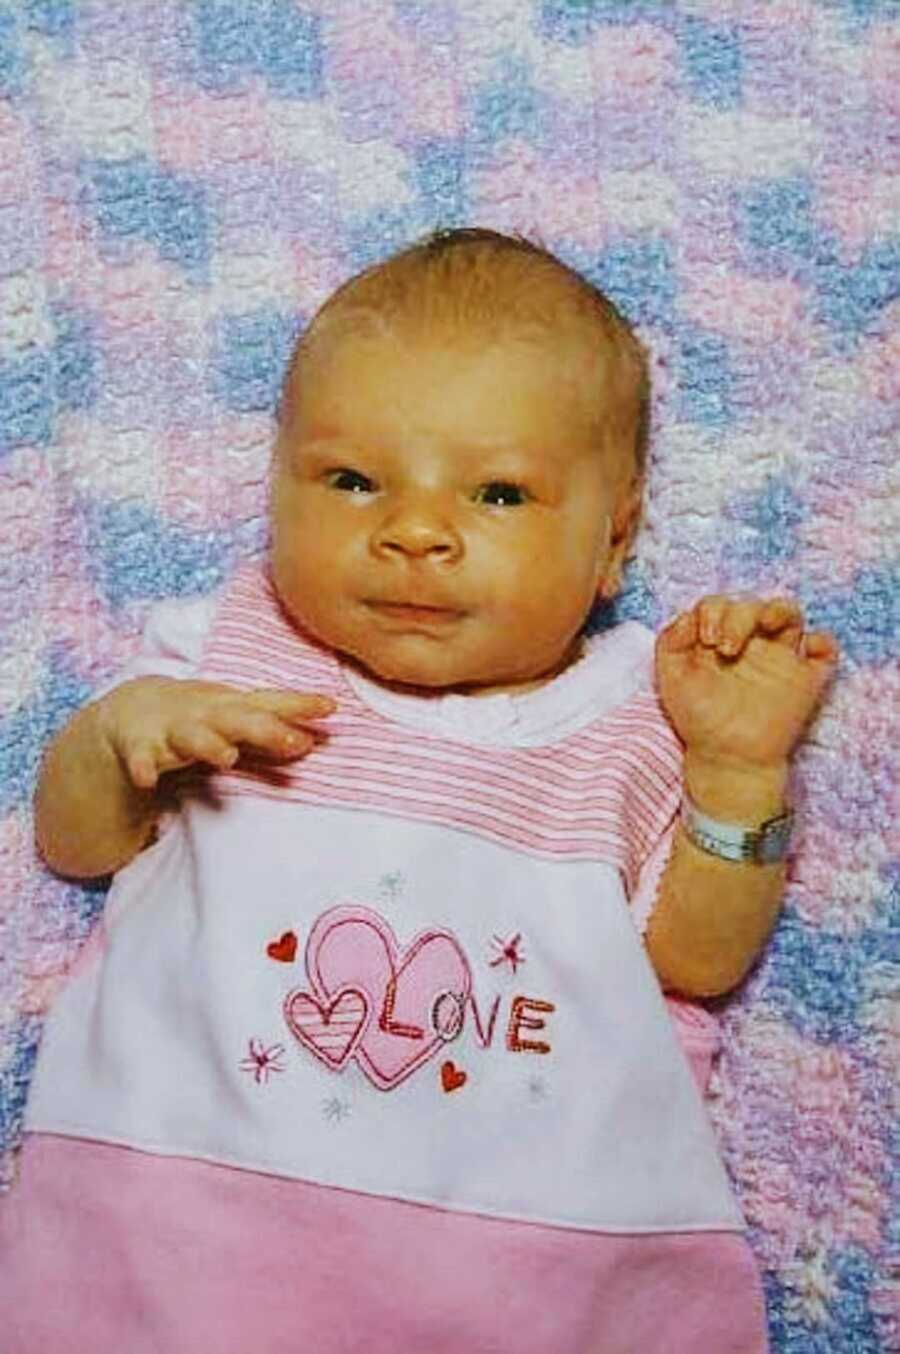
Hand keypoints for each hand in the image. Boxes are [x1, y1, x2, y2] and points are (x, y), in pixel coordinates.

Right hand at [96, 677, 335, 789]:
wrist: (132, 709)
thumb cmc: (199, 715)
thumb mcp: (236, 716)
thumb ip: (273, 727)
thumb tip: (317, 739)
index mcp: (230, 707)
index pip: (270, 704)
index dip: (300, 706)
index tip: (331, 708)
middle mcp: (205, 715)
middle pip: (237, 719)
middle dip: (264, 729)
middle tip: (293, 740)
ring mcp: (172, 730)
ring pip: (191, 736)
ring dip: (209, 744)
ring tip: (227, 757)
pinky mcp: (140, 747)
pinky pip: (140, 759)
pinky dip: (142, 767)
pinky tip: (146, 779)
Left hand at [655, 595, 838, 769]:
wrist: (727, 760)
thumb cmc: (698, 721)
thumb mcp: (671, 679)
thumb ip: (671, 642)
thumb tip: (688, 616)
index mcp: (717, 639)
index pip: (719, 605)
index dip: (712, 611)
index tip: (705, 640)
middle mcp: (750, 644)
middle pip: (752, 606)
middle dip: (738, 617)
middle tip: (724, 647)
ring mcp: (779, 659)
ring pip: (789, 614)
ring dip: (778, 611)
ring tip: (765, 625)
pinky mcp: (805, 679)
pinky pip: (825, 650)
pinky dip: (823, 642)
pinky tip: (805, 650)